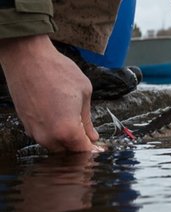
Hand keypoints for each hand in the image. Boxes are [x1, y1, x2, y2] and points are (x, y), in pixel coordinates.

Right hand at [0, 35, 100, 151]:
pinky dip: (53, 133)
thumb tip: (92, 136)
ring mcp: (34, 131)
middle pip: (68, 152)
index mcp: (67, 130)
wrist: (26, 57)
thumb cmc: (58, 71)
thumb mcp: (84, 93)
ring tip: (75, 126)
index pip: (84, 151)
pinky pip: (43, 136)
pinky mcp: (25, 124)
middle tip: (89, 136)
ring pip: (54, 146)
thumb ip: (87, 120)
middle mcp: (49, 136)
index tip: (100, 147)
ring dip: (65, 141)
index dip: (94, 150)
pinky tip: (60, 120)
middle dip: (79, 146)